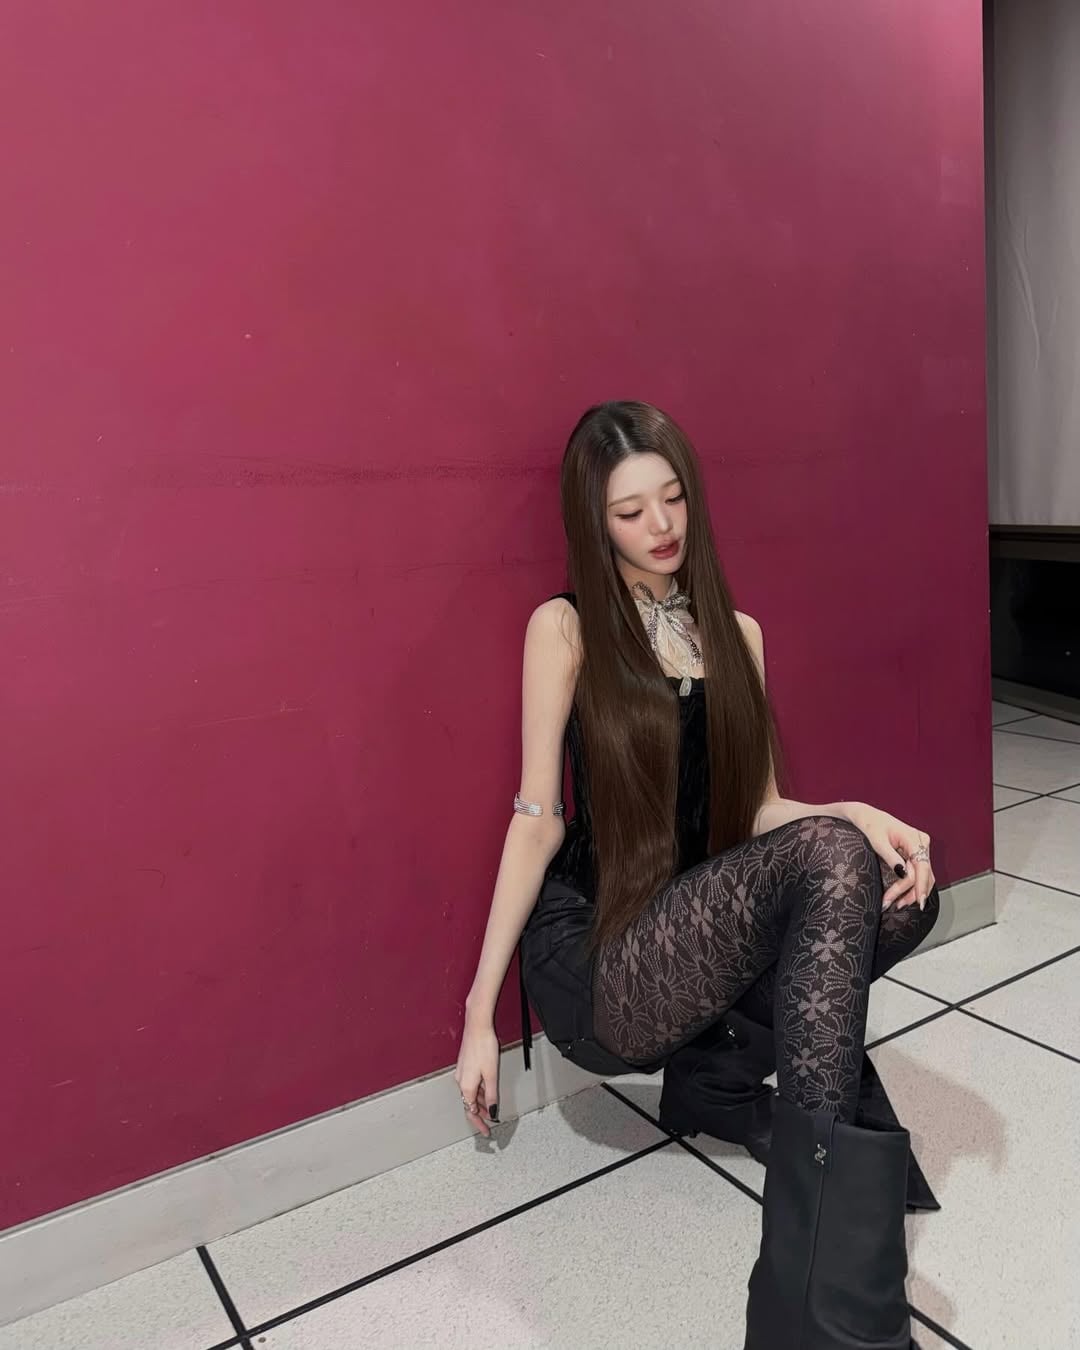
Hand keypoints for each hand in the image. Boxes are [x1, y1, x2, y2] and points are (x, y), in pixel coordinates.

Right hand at [454, 1019, 500, 1137]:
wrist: (477, 1027)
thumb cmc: (483, 1047)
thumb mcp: (491, 1075)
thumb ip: (491, 1095)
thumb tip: (492, 1111)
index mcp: (466, 1086)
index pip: (471, 1112)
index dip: (479, 1124)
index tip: (486, 1131)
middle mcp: (461, 1081)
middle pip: (470, 1104)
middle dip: (480, 1114)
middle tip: (490, 1123)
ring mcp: (462, 1073)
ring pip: (471, 1094)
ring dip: (481, 1102)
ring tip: (491, 1108)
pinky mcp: (465, 1066)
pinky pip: (471, 1084)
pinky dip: (479, 1091)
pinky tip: (486, 1091)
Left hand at [843, 803, 934, 910]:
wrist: (866, 816)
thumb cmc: (870, 825)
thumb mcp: (877, 841)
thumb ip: (890, 857)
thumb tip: (903, 874)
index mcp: (914, 838)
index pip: (922, 866)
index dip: (921, 885)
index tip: (919, 901)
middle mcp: (921, 842)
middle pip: (923, 873)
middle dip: (911, 892)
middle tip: (895, 905)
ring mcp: (920, 848)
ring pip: (923, 876)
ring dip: (912, 892)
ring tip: (897, 904)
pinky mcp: (916, 853)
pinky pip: (918, 872)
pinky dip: (911, 885)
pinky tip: (902, 896)